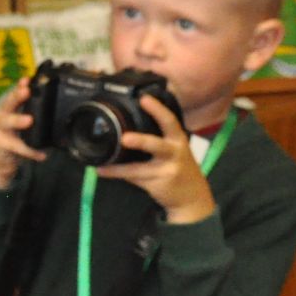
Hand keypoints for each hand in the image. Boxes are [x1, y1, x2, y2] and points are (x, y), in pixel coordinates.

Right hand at [0, 78, 45, 190]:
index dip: (19, 86)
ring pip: (7, 122)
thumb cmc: (13, 139)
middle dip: (17, 96)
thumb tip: (57, 111)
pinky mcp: (0, 145)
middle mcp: (3, 117)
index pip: (14, 94)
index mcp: (10, 110)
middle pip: (8, 103)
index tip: (27, 79)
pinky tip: (41, 154)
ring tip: (29, 120)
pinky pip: (16, 147)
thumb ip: (32, 117)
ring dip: (18, 120)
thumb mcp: (21, 126)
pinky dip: (30, 151)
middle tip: (26, 91)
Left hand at [95, 94, 215, 223]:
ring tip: (104, 164)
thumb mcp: (176, 149)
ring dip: (120, 167)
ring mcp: (166, 171)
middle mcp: (174, 154)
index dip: (158, 110)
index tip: (144, 99)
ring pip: (139, 168)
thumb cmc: (179, 167)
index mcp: (178, 140)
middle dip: (141, 142)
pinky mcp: (157, 185)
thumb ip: (160, 137)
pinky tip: (103, 170)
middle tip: (125, 138)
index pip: (170, 121)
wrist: (193, 196)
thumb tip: (130, 125)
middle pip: (157, 146)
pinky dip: (117, 173)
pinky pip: (133, 178)